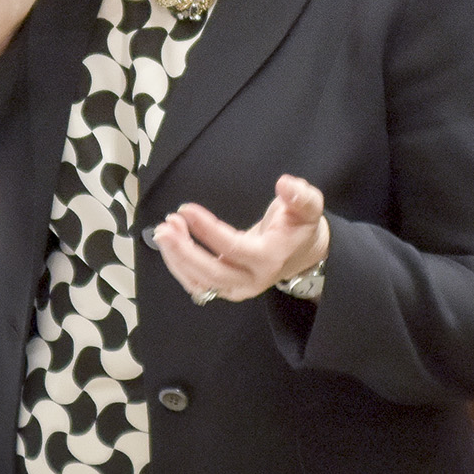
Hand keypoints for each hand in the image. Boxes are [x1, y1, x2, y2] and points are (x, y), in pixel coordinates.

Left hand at [153, 175, 329, 304]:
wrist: (301, 252)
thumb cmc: (300, 226)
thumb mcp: (309, 206)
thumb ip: (300, 195)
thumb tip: (285, 183)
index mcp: (270, 258)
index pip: (232, 248)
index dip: (206, 229)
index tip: (186, 209)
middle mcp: (253, 280)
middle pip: (212, 273)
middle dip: (184, 251)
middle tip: (166, 226)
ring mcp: (238, 289)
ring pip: (200, 283)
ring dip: (177, 258)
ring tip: (164, 231)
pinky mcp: (226, 289)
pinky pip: (198, 285)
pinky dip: (179, 267)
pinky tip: (170, 245)